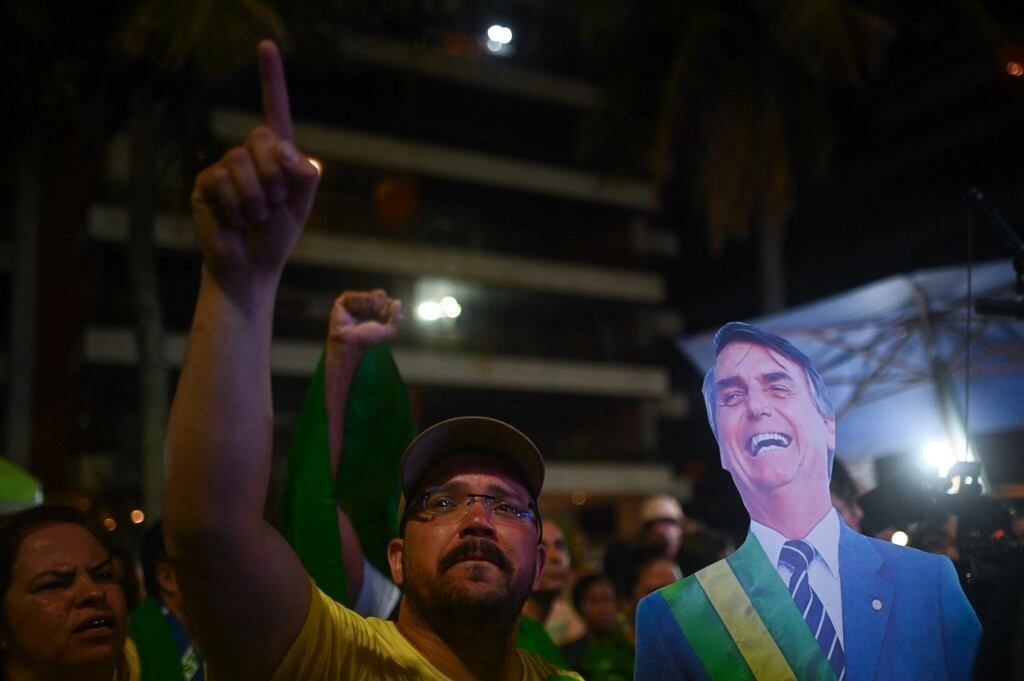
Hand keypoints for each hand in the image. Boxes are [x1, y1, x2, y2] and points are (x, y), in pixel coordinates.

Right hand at [191, 40, 318, 293]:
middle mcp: (248, 155)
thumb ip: (304, 175)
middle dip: (275, 173)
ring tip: (256, 217)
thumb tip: (288, 152)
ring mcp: (224, 168)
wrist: (252, 267)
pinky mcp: (205, 184)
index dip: (271, 80)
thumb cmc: (277, 236)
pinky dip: (236, 204)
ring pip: (241, 160)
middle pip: (262, 136)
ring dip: (257, 196)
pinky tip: (235, 220)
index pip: (275, 111)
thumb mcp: (302, 204)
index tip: (266, 45)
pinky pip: (222, 179)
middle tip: (276, 203)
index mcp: (276, 156)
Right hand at [327, 289, 402, 349]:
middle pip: (379, 294)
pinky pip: (352, 296)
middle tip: (370, 317)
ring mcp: (356, 302)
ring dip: (364, 309)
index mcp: (379, 310)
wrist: (350, 342)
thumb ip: (396, 318)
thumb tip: (398, 302)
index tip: (382, 317)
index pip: (389, 300)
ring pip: (365, 295)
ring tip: (358, 318)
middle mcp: (368, 304)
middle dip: (377, 306)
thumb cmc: (368, 339)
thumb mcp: (388, 332)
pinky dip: (354, 306)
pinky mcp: (343, 302)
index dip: (386, 308)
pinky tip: (351, 314)